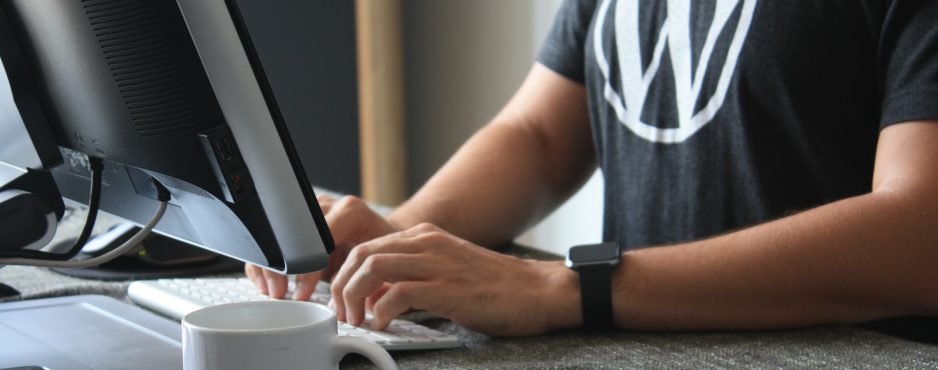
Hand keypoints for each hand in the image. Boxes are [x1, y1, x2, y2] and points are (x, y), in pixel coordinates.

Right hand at [245, 195, 398, 299]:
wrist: (385, 240)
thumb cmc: (386, 254)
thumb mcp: (380, 264)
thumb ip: (363, 277)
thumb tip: (346, 303)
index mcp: (350, 211)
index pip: (318, 238)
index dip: (306, 268)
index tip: (302, 292)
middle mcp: (329, 205)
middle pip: (292, 232)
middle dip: (281, 267)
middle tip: (279, 292)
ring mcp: (311, 210)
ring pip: (278, 233)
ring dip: (270, 264)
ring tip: (272, 290)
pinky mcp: (300, 220)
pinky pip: (275, 238)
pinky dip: (268, 261)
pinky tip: (268, 281)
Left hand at [329, 223, 582, 336]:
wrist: (539, 291)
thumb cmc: (496, 288)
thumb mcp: (446, 271)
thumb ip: (411, 277)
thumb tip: (374, 297)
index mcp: (425, 237)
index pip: (366, 245)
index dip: (345, 273)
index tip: (341, 299)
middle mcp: (427, 243)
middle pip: (361, 253)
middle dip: (341, 285)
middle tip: (343, 313)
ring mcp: (437, 263)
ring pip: (372, 267)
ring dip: (354, 297)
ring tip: (357, 319)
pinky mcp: (447, 288)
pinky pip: (397, 293)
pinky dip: (381, 311)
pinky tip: (384, 324)